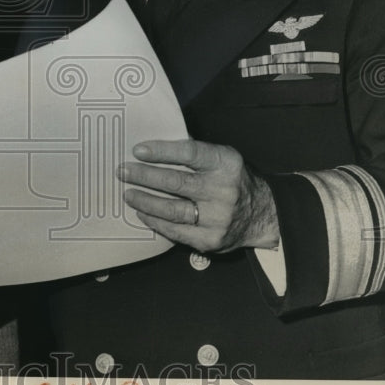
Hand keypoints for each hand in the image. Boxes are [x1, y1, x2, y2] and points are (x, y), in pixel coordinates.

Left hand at [118, 140, 279, 253]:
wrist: (262, 215)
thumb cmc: (233, 179)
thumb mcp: (223, 157)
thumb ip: (195, 152)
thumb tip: (156, 144)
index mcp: (226, 164)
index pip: (189, 153)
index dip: (162, 151)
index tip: (138, 150)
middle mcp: (223, 190)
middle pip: (176, 183)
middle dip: (143, 176)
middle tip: (122, 171)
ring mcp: (218, 218)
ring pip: (172, 210)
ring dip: (145, 201)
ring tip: (128, 194)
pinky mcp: (211, 240)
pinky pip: (176, 231)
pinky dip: (156, 222)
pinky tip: (143, 213)